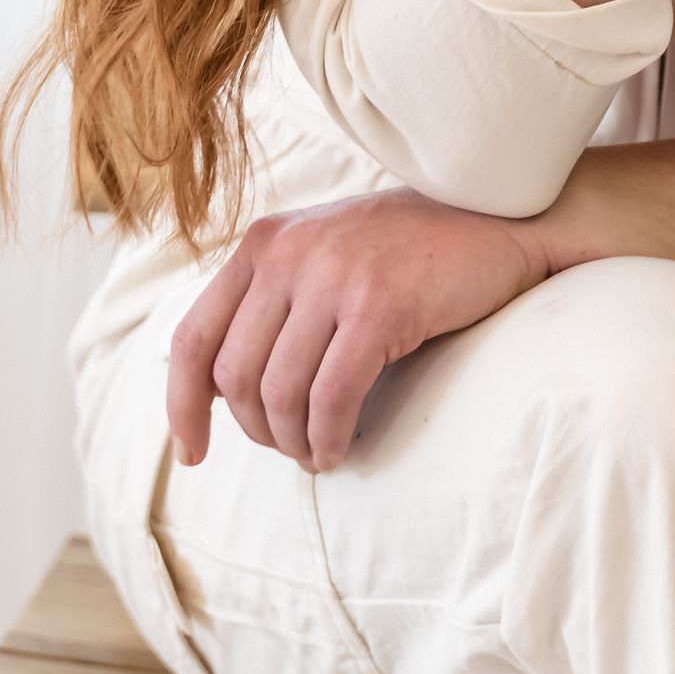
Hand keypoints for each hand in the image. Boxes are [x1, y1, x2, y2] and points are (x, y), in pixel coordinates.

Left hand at [165, 187, 551, 472]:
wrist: (492, 219)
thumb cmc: (406, 250)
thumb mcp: (321, 254)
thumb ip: (271, 299)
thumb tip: (214, 388)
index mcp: (265, 242)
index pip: (194, 336)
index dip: (182, 405)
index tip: (194, 454)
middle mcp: (288, 253)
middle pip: (235, 376)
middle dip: (257, 431)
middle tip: (292, 446)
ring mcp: (334, 276)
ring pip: (279, 394)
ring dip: (295, 442)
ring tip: (319, 451)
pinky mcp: (379, 305)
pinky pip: (331, 399)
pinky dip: (328, 438)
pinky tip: (340, 448)